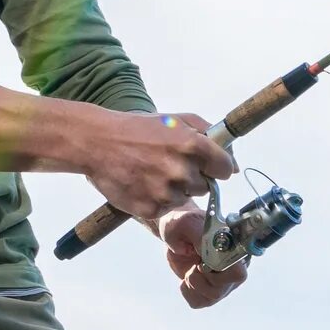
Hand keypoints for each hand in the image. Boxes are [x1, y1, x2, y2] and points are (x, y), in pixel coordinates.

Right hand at [83, 111, 237, 225]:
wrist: (96, 143)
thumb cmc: (139, 129)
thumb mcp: (176, 119)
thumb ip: (210, 134)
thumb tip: (233, 164)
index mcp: (193, 146)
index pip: (224, 169)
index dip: (216, 167)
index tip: (206, 165)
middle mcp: (182, 171)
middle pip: (205, 186)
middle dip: (192, 177)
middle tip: (168, 165)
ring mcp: (166, 193)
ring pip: (185, 199)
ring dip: (174, 190)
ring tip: (152, 173)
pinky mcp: (150, 209)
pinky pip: (164, 209)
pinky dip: (156, 200)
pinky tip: (142, 184)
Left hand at [158, 205, 250, 308]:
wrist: (175, 232)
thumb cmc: (183, 224)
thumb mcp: (185, 223)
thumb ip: (196, 234)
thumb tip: (204, 250)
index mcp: (236, 248)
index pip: (237, 272)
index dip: (217, 270)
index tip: (201, 259)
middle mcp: (236, 266)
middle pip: (225, 287)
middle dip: (203, 277)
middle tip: (196, 264)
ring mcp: (225, 280)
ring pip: (213, 296)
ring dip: (194, 283)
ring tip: (190, 269)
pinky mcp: (211, 291)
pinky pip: (200, 302)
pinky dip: (188, 292)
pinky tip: (188, 278)